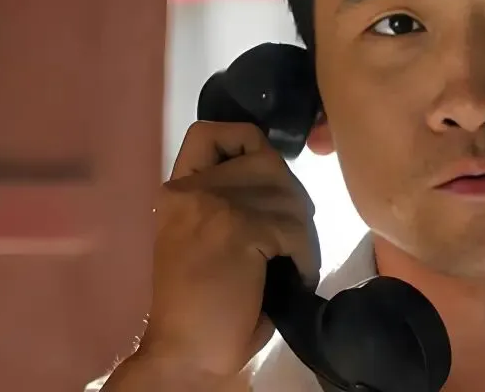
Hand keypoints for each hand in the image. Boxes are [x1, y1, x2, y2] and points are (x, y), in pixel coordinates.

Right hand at [138, 121, 319, 377]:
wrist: (184, 353)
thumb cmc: (202, 307)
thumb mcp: (211, 238)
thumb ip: (236, 202)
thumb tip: (284, 187)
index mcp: (178, 190)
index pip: (214, 132)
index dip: (249, 145)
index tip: (267, 180)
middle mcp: (189, 187)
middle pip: (266, 159)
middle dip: (291, 198)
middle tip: (293, 242)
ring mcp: (211, 203)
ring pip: (286, 193)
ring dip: (302, 232)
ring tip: (294, 264)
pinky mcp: (236, 227)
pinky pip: (293, 227)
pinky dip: (305, 255)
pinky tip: (295, 278)